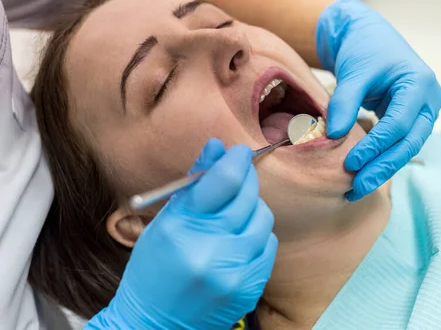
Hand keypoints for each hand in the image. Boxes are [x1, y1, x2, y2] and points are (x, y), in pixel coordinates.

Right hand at [85, 139, 277, 329]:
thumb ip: (193, 183)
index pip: (224, 182)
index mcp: (182, 231)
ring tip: (232, 214)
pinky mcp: (250, 288)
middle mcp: (211, 252)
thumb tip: (217, 146)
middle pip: (248, 198)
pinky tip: (238, 239)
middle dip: (245, 180)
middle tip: (237, 175)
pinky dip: (256, 235)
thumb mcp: (165, 222)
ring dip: (252, 209)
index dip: (236, 161)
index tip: (238, 153)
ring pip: (263, 219)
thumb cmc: (154, 269)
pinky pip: (268, 245)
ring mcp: (235, 273)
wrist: (155, 324)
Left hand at [317, 0, 440, 200]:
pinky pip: (398, 143)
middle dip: (381, 168)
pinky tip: (363, 174)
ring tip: (356, 189)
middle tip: (355, 189)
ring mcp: (423, 111)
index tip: (349, 163)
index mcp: (420, 84)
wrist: (367, 35)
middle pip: (408, 143)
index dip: (374, 146)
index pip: (398, 124)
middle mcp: (429, 101)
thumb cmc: (363, 48)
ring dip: (381, 169)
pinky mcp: (411, 119)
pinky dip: (381, 158)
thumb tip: (333, 136)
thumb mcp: (354, 71)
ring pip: (405, 148)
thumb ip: (345, 102)